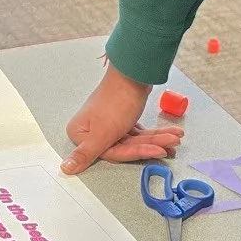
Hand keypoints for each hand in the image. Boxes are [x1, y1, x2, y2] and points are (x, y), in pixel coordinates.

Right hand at [60, 63, 182, 173]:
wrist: (133, 72)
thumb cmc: (116, 99)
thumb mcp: (102, 132)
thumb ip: (85, 153)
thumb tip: (65, 168)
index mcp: (82, 133)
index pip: (111, 153)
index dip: (136, 153)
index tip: (156, 152)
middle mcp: (92, 130)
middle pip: (125, 146)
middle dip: (151, 144)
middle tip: (171, 143)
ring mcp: (108, 124)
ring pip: (134, 140)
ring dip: (156, 139)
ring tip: (175, 138)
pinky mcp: (121, 120)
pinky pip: (138, 133)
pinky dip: (153, 134)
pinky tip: (168, 135)